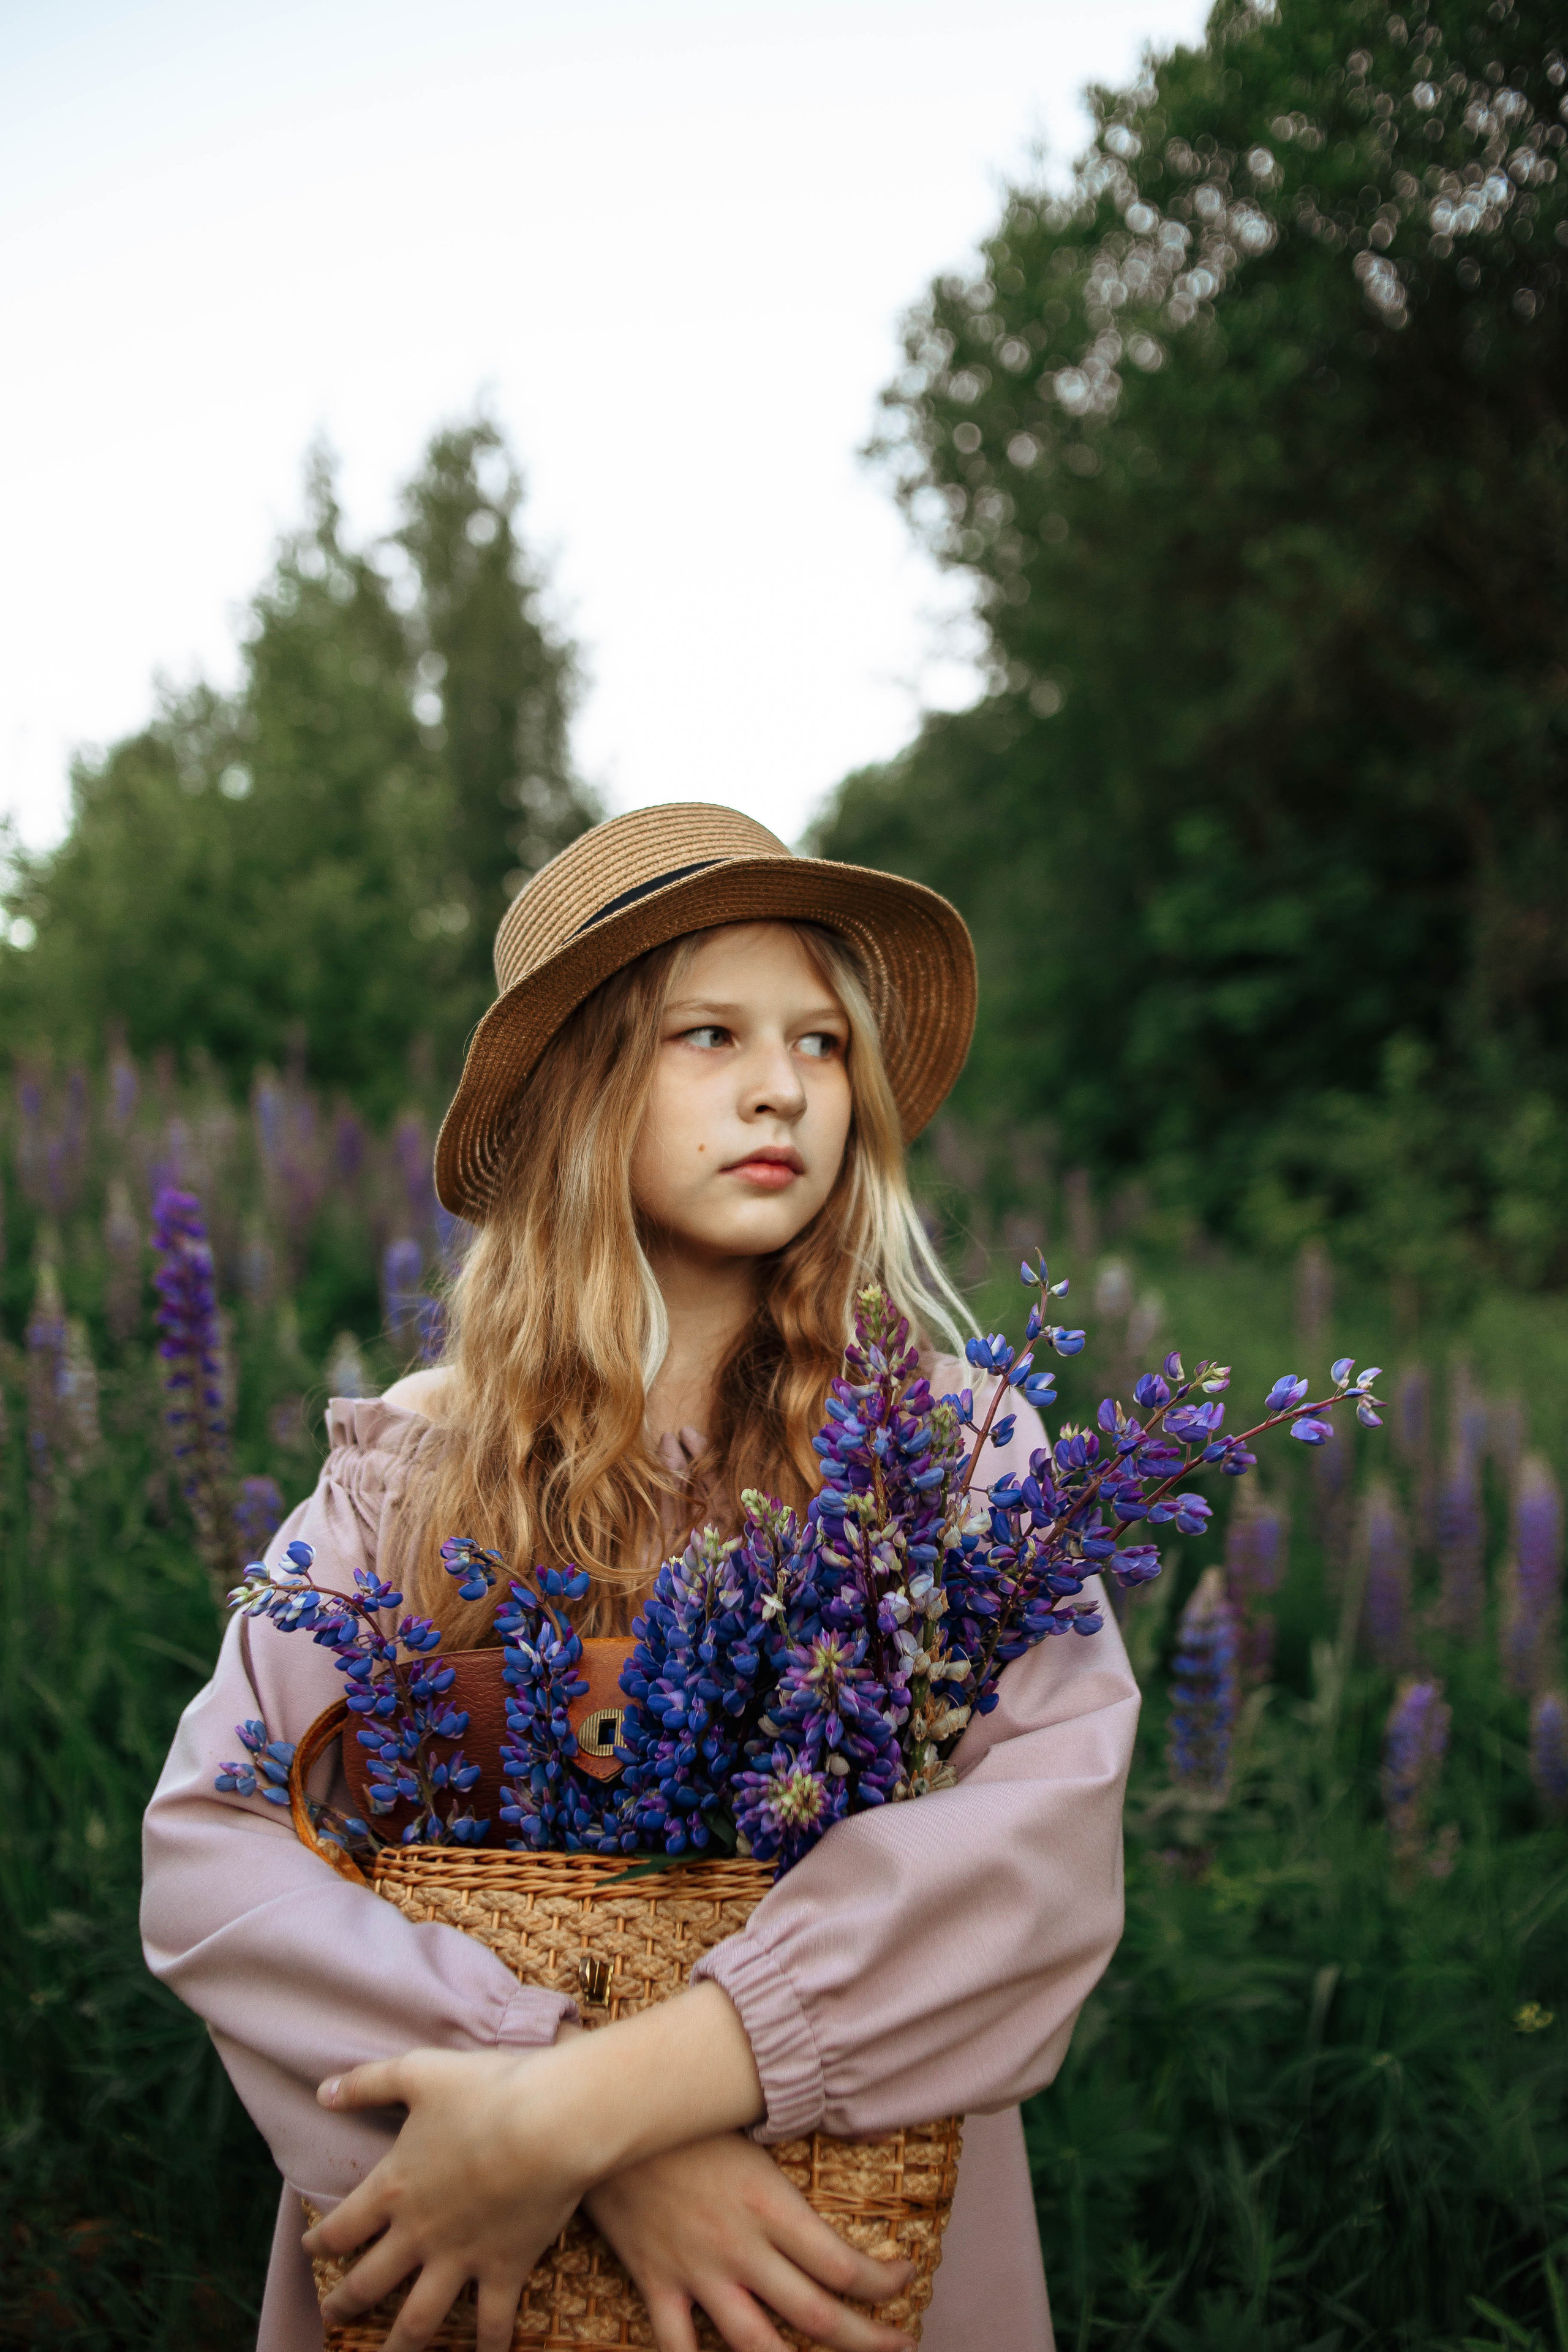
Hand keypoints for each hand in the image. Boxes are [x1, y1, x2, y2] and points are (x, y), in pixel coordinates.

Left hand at [304, 1985, 766, 2351]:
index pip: (342, 2227)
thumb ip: (367, 2083)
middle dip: (345, 2302)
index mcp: (394, 2188)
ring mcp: (460, 2258)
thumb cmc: (485, 2090)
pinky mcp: (504, 2269)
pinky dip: (487, 2347)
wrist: (547, 2124)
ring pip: (418, 2319)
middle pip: (369, 2282)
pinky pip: (492, 2322)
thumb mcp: (418, 2072)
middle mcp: (419, 2233)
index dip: (321, 2241)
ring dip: (396, 2346)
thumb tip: (321, 2091)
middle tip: (331, 2317)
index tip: (308, 2251)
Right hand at [585, 2134, 916, 2351]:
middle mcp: (742, 2247)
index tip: (906, 2277)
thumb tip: (845, 2146)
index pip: (844, 2264)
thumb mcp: (749, 2128)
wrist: (606, 2116)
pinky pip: (680, 2347)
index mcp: (771, 2206)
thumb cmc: (685, 2114)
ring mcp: (698, 2272)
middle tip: (901, 2347)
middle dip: (867, 2341)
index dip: (884, 2283)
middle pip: (818, 2317)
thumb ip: (787, 2159)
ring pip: (758, 2347)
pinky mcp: (657, 2283)